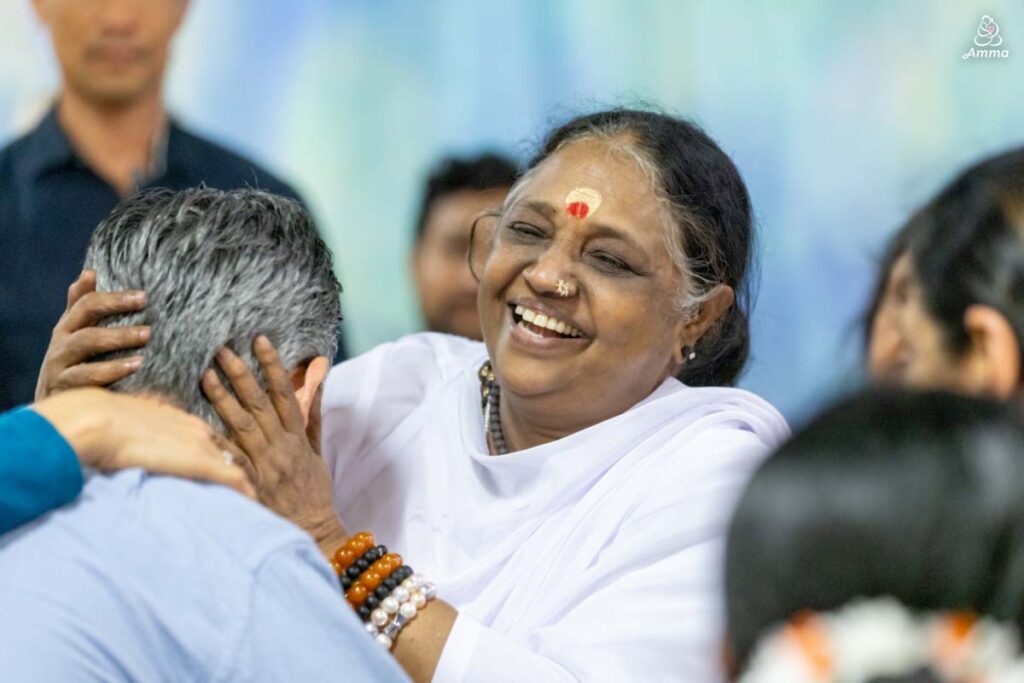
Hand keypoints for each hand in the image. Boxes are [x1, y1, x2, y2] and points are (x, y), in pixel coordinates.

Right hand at [32, 388, 255, 498]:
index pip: (219, 440)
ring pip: (240, 465)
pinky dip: (246, 492)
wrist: (99, 421)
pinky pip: (234, 479)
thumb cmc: (105, 422)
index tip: (240, 470)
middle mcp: (201, 431)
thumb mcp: (133, 423)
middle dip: (252, 468)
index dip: (230, 455)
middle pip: (237, 451)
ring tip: (262, 500)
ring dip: (251, 483)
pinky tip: (254, 504)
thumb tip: (139, 440)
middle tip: (264, 485)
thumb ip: (146, 433)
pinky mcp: (200, 462)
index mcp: (186, 421)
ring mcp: (203, 446)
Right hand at [35, 271, 148, 400]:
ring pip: (85, 342)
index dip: (113, 297)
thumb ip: (81, 306)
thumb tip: (89, 271)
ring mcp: (59, 365)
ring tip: (146, 335)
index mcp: (68, 327)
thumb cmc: (73, 366)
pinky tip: (135, 366)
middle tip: (147, 305)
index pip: (87, 302)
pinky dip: (112, 370)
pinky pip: (87, 377)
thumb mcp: (76, 336)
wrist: (54, 411)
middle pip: (86, 313)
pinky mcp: (64, 388)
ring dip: (118, 337)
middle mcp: (61, 342)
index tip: (143, 295)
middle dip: (116, 309)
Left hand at [201, 336, 346, 552]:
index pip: (285, 393)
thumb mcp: (317, 451)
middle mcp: (280, 446)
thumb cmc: (313, 490)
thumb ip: (312, 416)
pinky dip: (214, 438)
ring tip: (204, 374)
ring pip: (241, 425)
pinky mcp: (249, 481)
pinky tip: (195, 422)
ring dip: (222, 398)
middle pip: (259, 403)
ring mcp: (263, 463)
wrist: (312, 529)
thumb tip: (317, 381)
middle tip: (222, 348)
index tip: (260, 340)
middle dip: (241, 374)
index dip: (273, 365)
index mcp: (297, 436)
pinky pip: (229, 457)